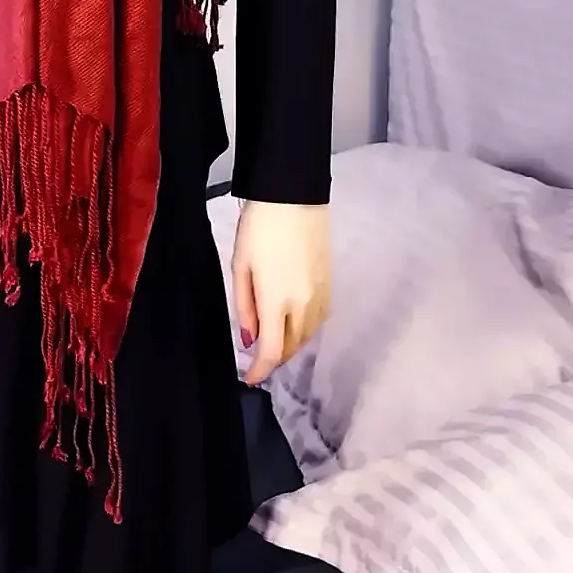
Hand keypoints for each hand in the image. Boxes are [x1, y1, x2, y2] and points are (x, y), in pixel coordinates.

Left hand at [231, 200, 330, 385]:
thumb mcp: (241, 266)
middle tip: (257, 355)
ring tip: (274, 338)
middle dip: (275, 358)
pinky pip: (319, 319)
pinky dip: (305, 328)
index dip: (260, 371)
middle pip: (292, 347)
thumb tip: (249, 339)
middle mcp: (304, 304)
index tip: (250, 379)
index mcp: (277, 301)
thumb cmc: (259, 227)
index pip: (272, 352)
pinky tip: (293, 320)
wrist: (294, 194)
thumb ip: (244, 306)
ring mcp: (321, 294)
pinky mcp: (330, 283)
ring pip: (308, 335)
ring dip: (291, 344)